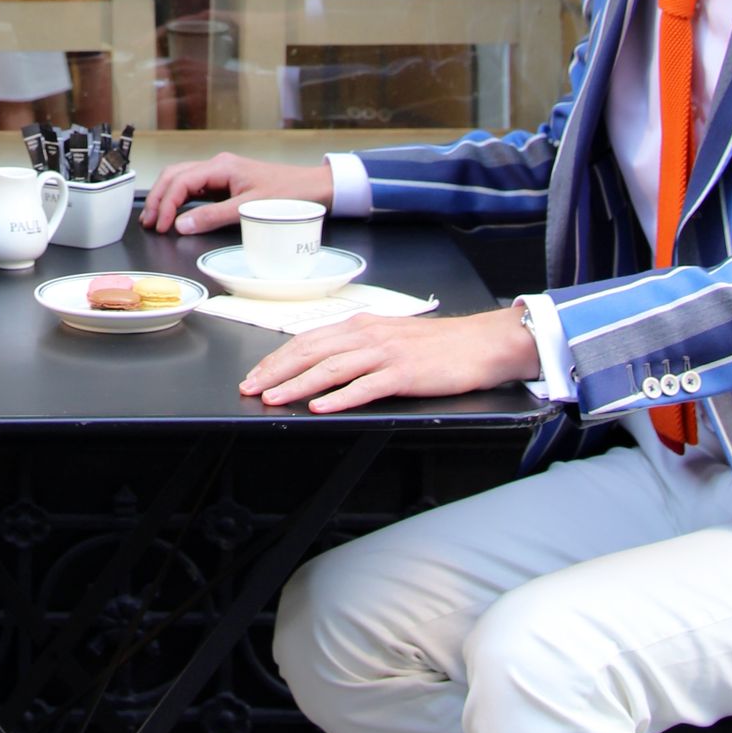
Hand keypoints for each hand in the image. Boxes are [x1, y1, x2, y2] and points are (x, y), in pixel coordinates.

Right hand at [139, 151, 333, 237]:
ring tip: (156, 218)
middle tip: (149, 222)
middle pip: (175, 175)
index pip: (181, 182)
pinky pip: (195, 186)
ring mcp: (222, 172)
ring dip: (167, 196)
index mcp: (221, 166)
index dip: (166, 204)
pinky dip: (180, 198)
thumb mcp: (250, 209)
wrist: (315, 188)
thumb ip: (214, 217)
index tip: (160, 225)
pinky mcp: (227, 182)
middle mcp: (218, 165)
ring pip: (182, 179)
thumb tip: (182, 225)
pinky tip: (176, 211)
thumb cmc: (289, 193)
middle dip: (159, 198)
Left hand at [238, 304, 535, 413]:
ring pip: (330, 368)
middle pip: (310, 352)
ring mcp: (385, 353)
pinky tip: (320, 407)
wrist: (481, 343)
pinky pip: (364, 386)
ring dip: (297, 384)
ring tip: (273, 398)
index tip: (255, 375)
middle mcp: (368, 334)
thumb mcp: (390, 336)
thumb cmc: (438, 345)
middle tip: (251, 388)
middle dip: (276, 371)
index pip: (308, 340)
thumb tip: (322, 364)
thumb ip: (357, 347)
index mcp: (361, 325)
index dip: (277, 358)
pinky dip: (339, 397)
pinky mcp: (403, 373)